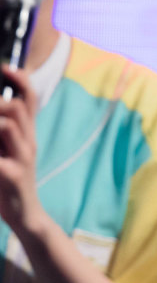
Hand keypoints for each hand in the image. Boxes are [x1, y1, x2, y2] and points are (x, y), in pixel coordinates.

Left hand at [0, 65, 43, 233]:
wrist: (24, 214)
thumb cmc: (9, 179)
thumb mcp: (8, 150)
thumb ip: (4, 131)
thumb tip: (1, 108)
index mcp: (26, 134)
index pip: (29, 98)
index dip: (19, 79)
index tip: (5, 68)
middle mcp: (28, 142)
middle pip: (16, 107)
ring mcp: (23, 158)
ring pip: (9, 126)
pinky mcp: (14, 176)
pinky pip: (0, 160)